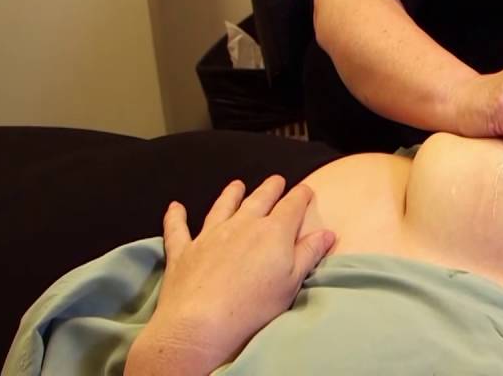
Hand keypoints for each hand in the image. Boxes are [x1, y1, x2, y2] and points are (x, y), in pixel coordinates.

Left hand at [125, 177, 335, 374]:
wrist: (200, 323)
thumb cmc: (253, 307)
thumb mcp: (291, 282)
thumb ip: (309, 254)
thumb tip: (327, 232)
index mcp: (273, 232)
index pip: (292, 205)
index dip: (301, 195)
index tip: (306, 190)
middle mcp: (242, 225)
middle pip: (259, 199)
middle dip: (270, 188)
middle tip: (277, 180)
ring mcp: (210, 235)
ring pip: (223, 207)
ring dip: (231, 194)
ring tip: (237, 185)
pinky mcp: (184, 251)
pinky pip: (178, 229)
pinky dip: (176, 217)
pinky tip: (175, 207)